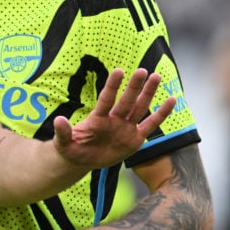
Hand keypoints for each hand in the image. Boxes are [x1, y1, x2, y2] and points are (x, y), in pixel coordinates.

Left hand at [52, 68, 174, 169]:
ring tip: (156, 76)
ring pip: (140, 108)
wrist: (81, 159)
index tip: (118, 70)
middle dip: (134, 87)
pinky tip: (172, 100)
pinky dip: (161, 114)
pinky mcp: (135, 139)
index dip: (112, 86)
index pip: (106, 100)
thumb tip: (58, 120)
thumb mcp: (64, 143)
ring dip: (148, 93)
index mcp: (97, 119)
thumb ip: (63, 132)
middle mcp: (114, 120)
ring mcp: (125, 128)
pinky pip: (151, 125)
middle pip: (126, 101)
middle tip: (142, 70)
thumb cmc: (71, 148)